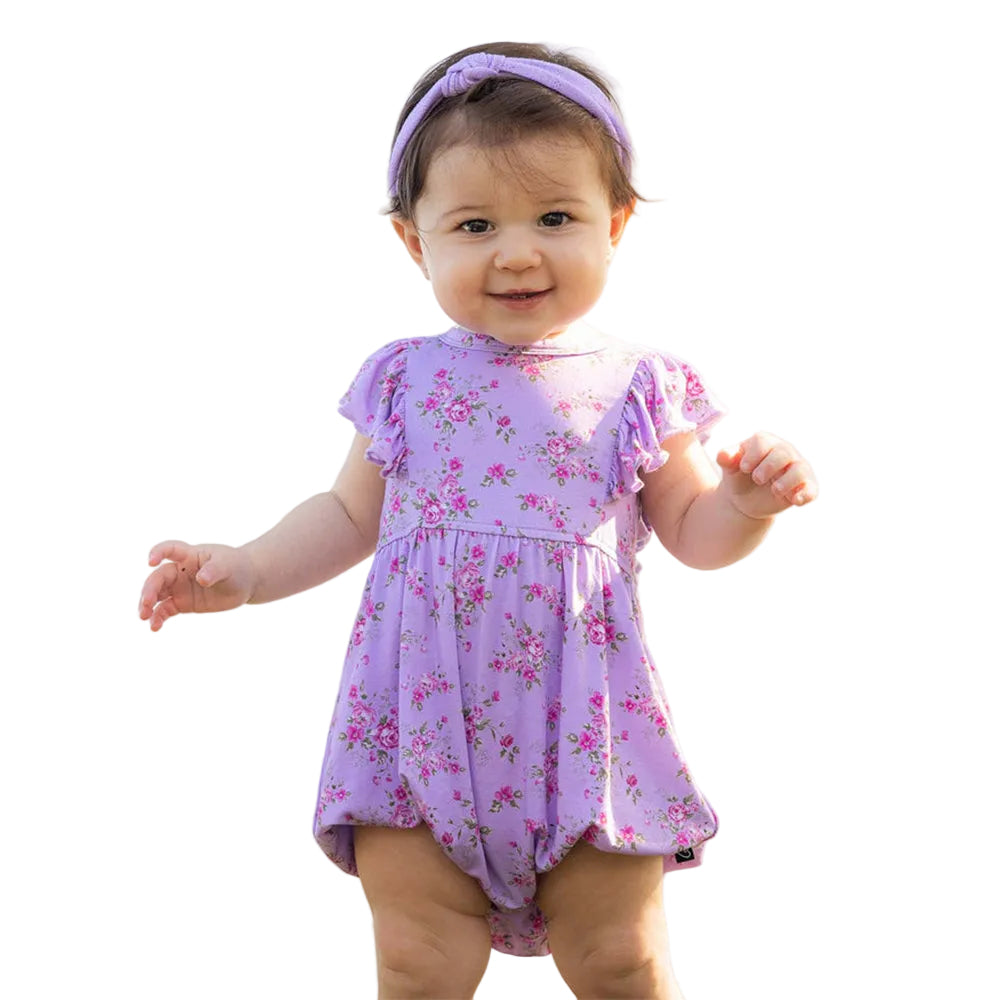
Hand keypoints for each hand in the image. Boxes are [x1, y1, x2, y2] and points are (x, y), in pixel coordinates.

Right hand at [138, 540, 256, 631]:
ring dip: (147, 605)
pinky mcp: (182, 603)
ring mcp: (179, 587)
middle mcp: (180, 570)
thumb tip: (201, 579)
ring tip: (144, 617)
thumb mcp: (228, 565)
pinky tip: (155, 627)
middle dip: (149, 590)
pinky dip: (158, 618)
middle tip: (146, 603)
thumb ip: (214, 570)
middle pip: (158, 578)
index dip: (158, 553)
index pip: (170, 549)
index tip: (150, 562)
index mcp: (190, 555)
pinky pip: (165, 610)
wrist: (245, 581)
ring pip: (157, 595)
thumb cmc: (235, 566)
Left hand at [716, 432, 817, 518]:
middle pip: (783, 453)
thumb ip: (726, 459)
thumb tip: (722, 455)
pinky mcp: (805, 487)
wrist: (745, 499)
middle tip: (757, 479)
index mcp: (765, 442)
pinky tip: (795, 501)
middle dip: (768, 467)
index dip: (753, 455)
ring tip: (775, 490)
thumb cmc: (739, 476)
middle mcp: (785, 452)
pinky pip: (812, 489)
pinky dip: (806, 494)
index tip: (744, 468)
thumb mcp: (729, 468)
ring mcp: (797, 469)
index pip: (763, 441)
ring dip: (787, 481)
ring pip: (800, 469)